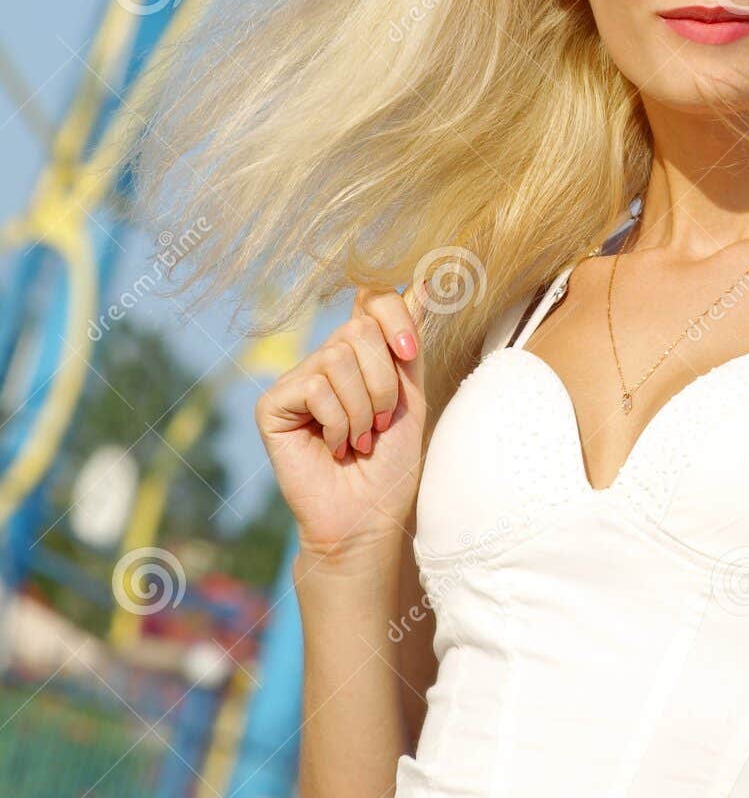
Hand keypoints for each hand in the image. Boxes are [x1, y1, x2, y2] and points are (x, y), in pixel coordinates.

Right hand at [254, 283, 428, 562]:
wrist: (370, 515)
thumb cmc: (392, 461)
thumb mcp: (410, 394)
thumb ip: (408, 342)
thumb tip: (424, 282)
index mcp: (359, 352)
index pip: (372, 297)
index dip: (393, 314)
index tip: (409, 352)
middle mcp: (325, 358)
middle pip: (359, 328)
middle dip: (384, 382)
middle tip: (380, 422)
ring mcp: (297, 379)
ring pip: (338, 357)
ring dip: (363, 408)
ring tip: (358, 438)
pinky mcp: (274, 404)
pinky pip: (316, 388)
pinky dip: (338, 423)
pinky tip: (334, 447)